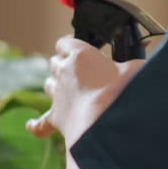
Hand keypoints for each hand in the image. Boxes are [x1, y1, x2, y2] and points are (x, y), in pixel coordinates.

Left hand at [26, 36, 142, 142]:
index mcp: (80, 55)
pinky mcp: (56, 119)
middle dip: (64, 63)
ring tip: (69, 90)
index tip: (78, 46)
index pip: (66, 42)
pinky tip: (31, 125)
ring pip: (48, 84)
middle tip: (80, 70)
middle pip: (55, 62)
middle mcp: (64, 72)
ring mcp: (58, 96)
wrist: (107, 123)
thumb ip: (132, 64)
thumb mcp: (136, 68)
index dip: (70, 43)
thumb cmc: (122, 91)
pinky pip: (41, 122)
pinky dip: (37, 124)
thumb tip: (136, 67)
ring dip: (56, 85)